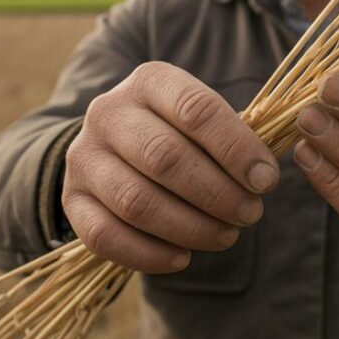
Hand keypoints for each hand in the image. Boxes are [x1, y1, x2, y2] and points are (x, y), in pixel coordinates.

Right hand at [63, 62, 279, 272]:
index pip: (196, 110)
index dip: (236, 149)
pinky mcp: (71, 199)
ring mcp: (84, 156)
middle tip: (250, 213)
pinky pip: (105, 236)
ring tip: (226, 236)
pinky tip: (183, 257)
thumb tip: (264, 175)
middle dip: (217, 193)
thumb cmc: (178, 131)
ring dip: (190, 227)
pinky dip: (149, 254)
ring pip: (136, 201)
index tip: (267, 180)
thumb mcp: (202, 118)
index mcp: (150, 81)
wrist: (114, 145)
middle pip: (165, 157)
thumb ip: (233, 136)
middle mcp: (109, 112)